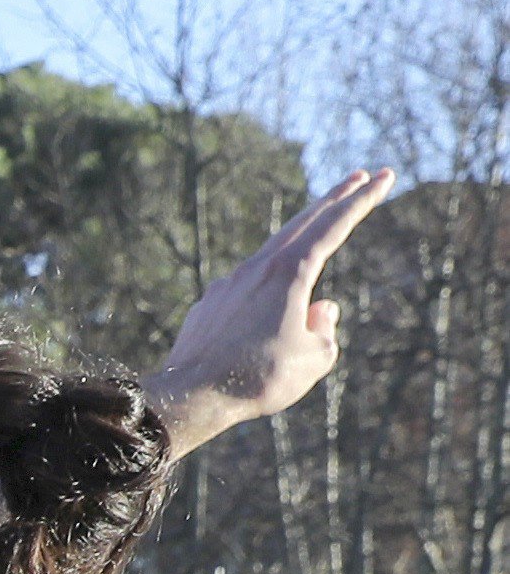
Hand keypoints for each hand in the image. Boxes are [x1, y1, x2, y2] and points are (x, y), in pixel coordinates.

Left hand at [147, 167, 394, 456]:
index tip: (384, 176)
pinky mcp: (209, 305)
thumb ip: (326, 328)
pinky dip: (269, 285)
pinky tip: (272, 305)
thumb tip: (319, 309)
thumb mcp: (314, 357)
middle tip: (358, 177)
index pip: (333, 226)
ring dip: (300, 241)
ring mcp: (227, 284)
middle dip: (333, 200)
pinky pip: (247, 288)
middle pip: (301, 224)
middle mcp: (255, 269)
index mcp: (288, 272)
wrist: (189, 397)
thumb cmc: (256, 378)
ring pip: (271, 253)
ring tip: (320, 233)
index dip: (362, 200)